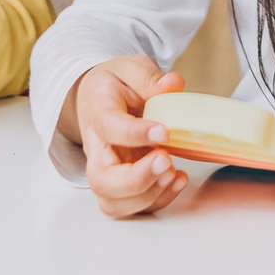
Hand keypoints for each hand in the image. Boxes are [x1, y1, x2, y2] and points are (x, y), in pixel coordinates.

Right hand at [65, 56, 189, 217]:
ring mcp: (107, 170)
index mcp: (97, 111)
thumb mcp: (131, 68)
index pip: (108, 127)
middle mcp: (97, 148)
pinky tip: (177, 179)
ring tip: (173, 172)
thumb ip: (150, 78)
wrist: (99, 98)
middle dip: (136, 180)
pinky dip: (157, 200)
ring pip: (113, 201)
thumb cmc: (116, 85)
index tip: (163, 130)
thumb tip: (172, 85)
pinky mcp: (121, 184)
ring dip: (147, 195)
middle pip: (101, 180)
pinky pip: (132, 206)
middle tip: (165, 159)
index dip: (134, 134)